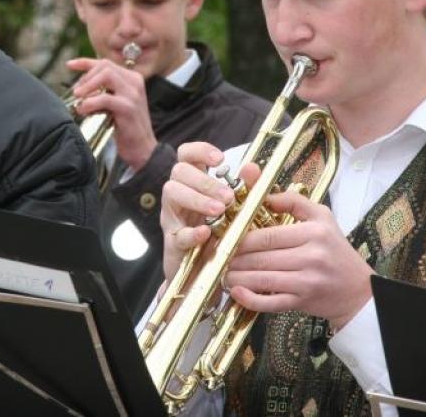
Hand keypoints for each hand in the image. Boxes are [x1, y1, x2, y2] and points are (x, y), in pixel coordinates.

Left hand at [67, 57, 156, 169]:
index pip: (105, 63)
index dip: (85, 62)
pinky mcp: (128, 107)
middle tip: (76, 92)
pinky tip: (83, 110)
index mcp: (132, 78)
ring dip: (88, 85)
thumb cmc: (126, 128)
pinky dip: (90, 102)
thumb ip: (103, 91)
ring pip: (106, 76)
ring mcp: (133, 94)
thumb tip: (79, 87)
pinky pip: (105, 98)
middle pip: (105, 66)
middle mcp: (135, 82)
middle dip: (86, 76)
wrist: (143, 149)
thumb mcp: (115, 104)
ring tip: (78, 98)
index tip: (69, 65)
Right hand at [159, 141, 246, 280]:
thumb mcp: (234, 210)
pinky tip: (206, 232)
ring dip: (197, 199)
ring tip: (219, 210)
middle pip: (179, 171)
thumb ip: (245, 188)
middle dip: (204, 180)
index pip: (186, 154)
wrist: (205, 275)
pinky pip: (177, 233)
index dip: (200, 150)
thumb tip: (252, 168)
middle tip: (228, 196)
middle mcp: (178, 195)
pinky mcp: (173, 243)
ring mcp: (172, 218)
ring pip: (172, 193)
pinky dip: (191, 232)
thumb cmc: (219, 234)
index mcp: (193, 182)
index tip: (219, 159)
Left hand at [225, 192, 372, 330]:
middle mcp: (311, 257)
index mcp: (314, 233)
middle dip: (234, 258)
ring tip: (223, 272)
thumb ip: (294, 201)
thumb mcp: (322, 217)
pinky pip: (270, 302)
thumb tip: (267, 195)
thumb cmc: (335, 250)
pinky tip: (236, 293)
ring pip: (261, 279)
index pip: (268, 235)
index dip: (241, 237)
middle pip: (261, 257)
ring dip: (237, 277)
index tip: (226, 237)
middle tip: (219, 256)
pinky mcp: (302, 302)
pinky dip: (250, 299)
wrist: (357, 290)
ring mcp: (306, 282)